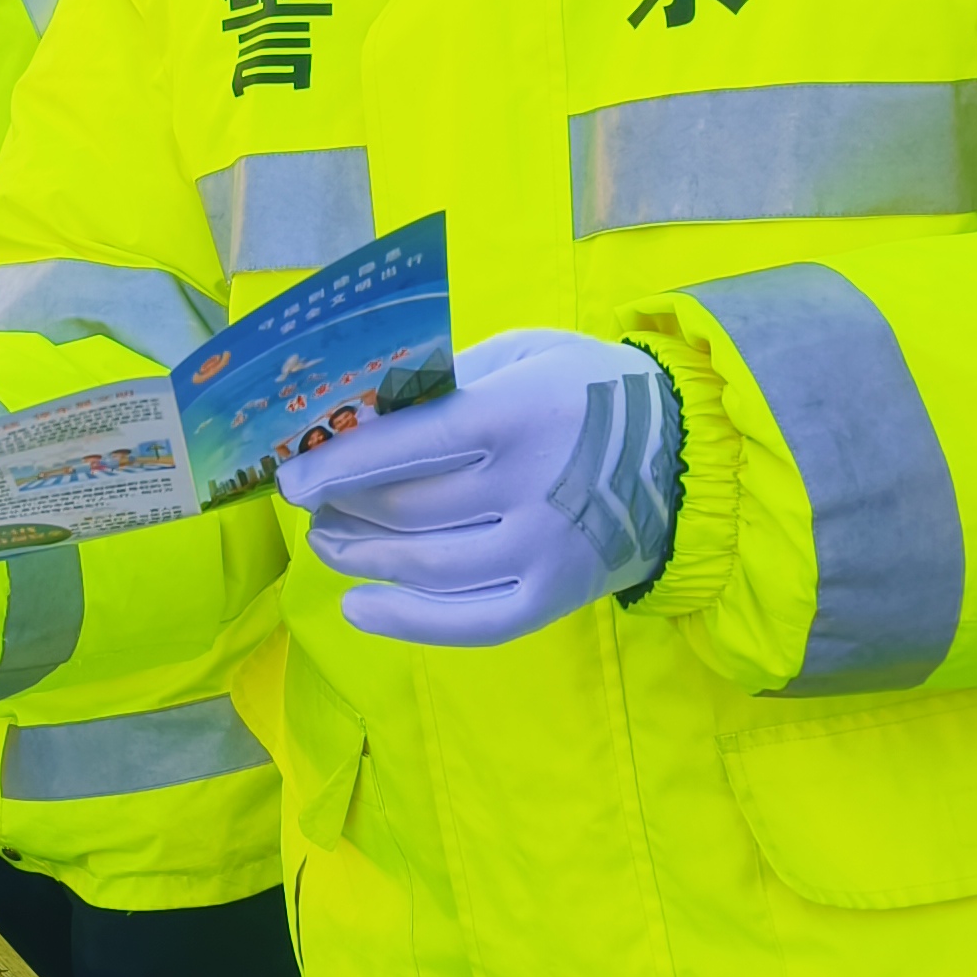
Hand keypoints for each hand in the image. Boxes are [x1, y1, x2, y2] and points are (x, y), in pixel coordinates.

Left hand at [277, 329, 678, 648]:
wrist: (687, 452)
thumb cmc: (588, 389)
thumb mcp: (524, 353)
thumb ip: (448, 379)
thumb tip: (359, 413)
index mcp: (516, 413)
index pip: (404, 446)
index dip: (334, 466)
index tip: (289, 478)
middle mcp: (529, 485)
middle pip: (404, 508)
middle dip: (341, 510)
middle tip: (311, 508)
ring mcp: (544, 548)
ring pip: (426, 565)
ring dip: (361, 558)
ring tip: (327, 544)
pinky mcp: (557, 595)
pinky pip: (474, 623)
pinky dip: (408, 623)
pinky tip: (359, 610)